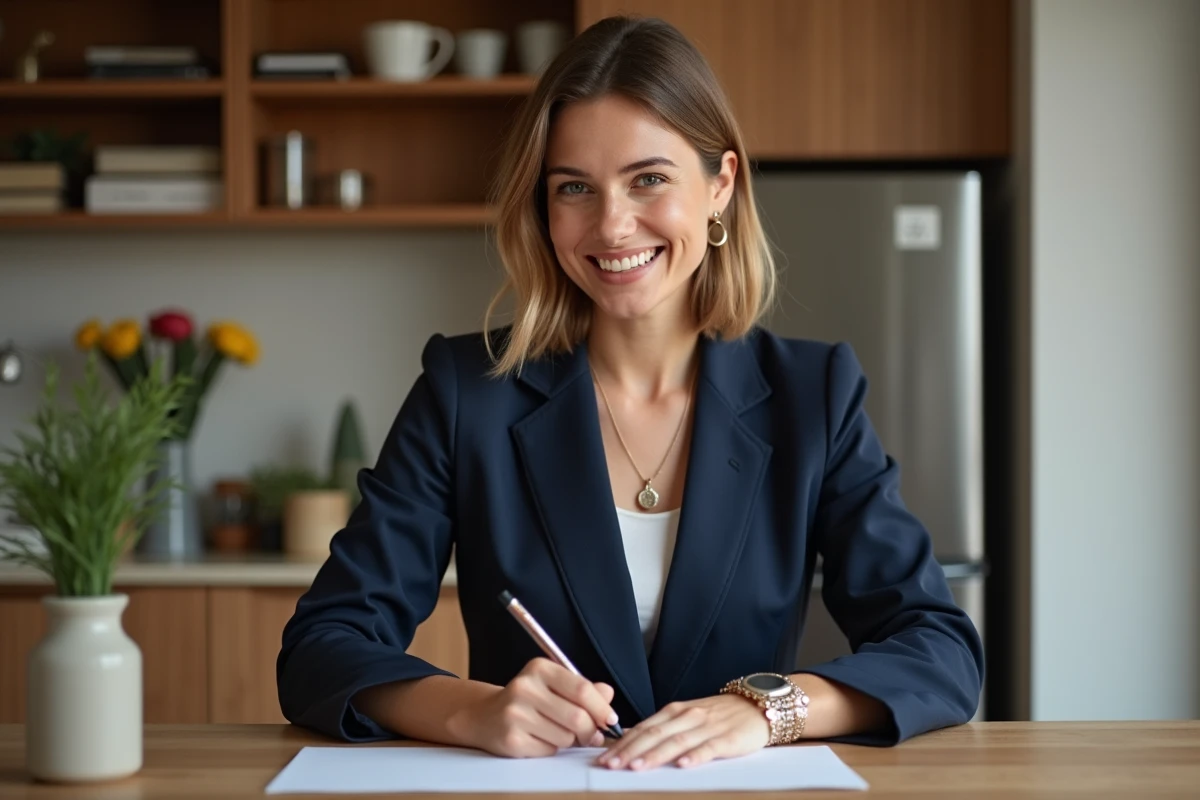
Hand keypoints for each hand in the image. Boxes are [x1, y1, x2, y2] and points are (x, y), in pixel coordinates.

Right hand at [454, 657, 619, 757]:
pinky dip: (552, 748)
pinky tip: (540, 738)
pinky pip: (549, 750)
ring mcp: (516, 714)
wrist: (485, 716)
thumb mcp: (554, 685)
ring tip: (558, 732)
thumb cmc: (528, 700)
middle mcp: (525, 687)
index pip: (582, 689)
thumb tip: (608, 695)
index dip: (602, 708)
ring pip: (565, 737)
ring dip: (570, 740)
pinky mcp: (511, 739)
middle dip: (591, 730)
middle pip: (577, 717)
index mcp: (539, 668)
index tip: (611, 719)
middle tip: (593, 735)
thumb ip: (583, 689)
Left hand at [597, 693, 768, 769]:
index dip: (623, 743)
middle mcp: (688, 716)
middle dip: (630, 751)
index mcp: (676, 711)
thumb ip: (662, 726)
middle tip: (611, 765)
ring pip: (677, 741)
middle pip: (655, 734)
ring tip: (636, 767)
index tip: (604, 758)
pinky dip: (695, 756)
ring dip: (654, 755)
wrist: (758, 705)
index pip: (644, 727)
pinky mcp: (728, 739)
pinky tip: (683, 765)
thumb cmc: (720, 715)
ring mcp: (708, 727)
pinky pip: (710, 748)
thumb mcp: (687, 716)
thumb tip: (631, 736)